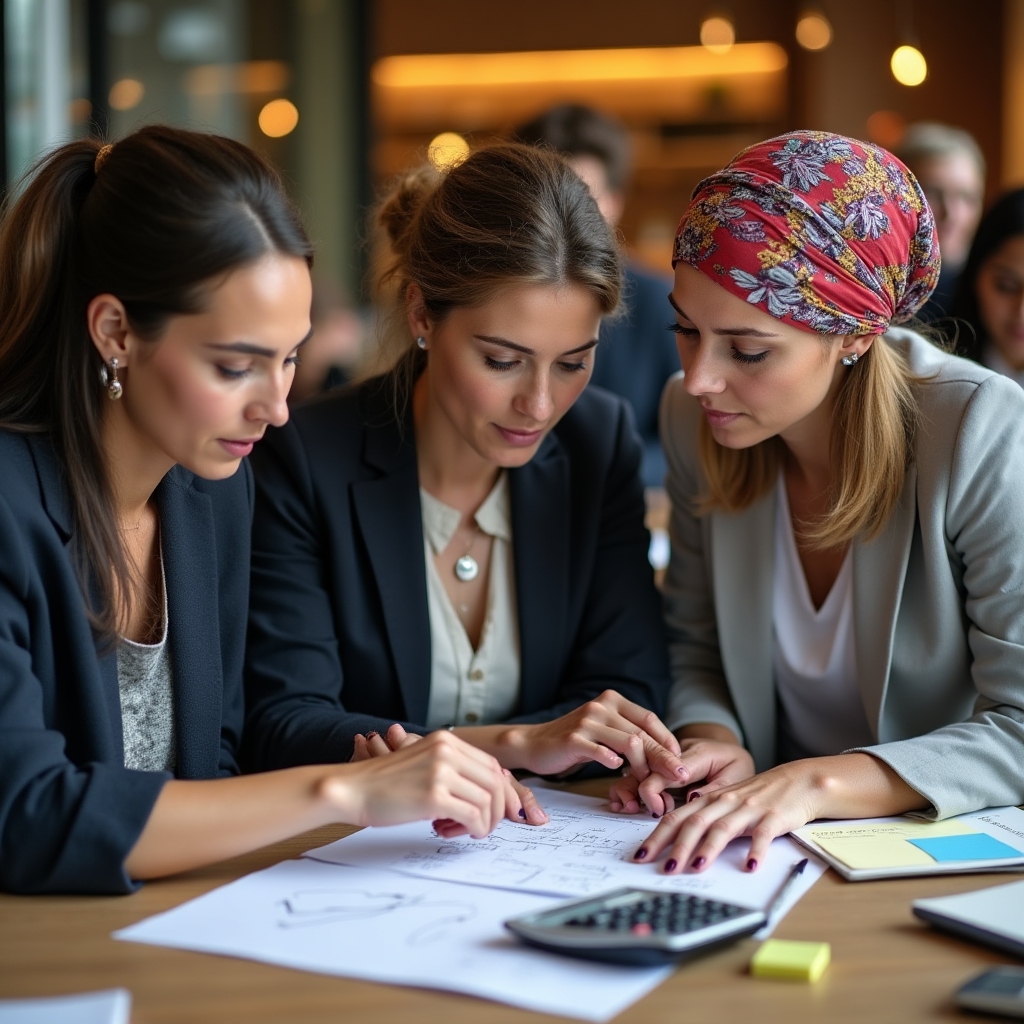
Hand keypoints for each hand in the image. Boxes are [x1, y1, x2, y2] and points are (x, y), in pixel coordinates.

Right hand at [321, 730, 505, 837]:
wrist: (352, 789)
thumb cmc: (384, 783)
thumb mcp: (423, 763)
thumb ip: (452, 769)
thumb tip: (486, 792)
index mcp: (445, 740)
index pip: (491, 765)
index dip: (502, 791)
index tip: (502, 810)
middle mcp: (447, 751)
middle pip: (495, 781)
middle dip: (498, 809)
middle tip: (487, 825)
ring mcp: (441, 772)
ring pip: (487, 801)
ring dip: (484, 822)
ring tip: (468, 831)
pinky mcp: (434, 796)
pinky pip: (473, 815)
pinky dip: (474, 829)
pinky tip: (460, 833)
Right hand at [501, 691, 685, 781]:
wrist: (535, 743)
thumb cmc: (576, 742)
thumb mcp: (605, 733)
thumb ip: (629, 737)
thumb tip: (665, 756)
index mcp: (613, 701)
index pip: (649, 720)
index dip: (668, 741)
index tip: (680, 761)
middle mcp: (601, 706)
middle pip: (642, 734)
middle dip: (664, 758)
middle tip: (679, 776)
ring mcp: (587, 721)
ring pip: (628, 742)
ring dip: (643, 767)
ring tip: (649, 784)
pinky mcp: (573, 738)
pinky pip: (600, 751)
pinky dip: (613, 762)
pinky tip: (619, 771)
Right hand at [610, 736, 755, 814]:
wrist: (731, 749)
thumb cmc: (735, 764)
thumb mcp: (737, 775)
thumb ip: (714, 788)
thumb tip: (690, 799)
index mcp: (696, 754)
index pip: (666, 769)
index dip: (654, 791)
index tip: (657, 811)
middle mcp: (674, 752)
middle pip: (644, 766)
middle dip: (634, 790)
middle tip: (636, 810)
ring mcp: (663, 758)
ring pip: (636, 769)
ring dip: (629, 789)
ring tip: (627, 807)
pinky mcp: (659, 766)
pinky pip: (638, 774)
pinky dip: (629, 788)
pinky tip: (625, 803)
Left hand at [632, 753, 926, 873]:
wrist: (800, 782)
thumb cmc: (760, 797)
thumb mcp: (727, 803)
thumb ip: (705, 818)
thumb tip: (676, 843)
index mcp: (711, 800)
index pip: (677, 816)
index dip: (657, 835)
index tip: (641, 855)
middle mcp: (726, 802)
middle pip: (694, 822)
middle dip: (675, 846)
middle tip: (662, 867)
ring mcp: (750, 809)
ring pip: (723, 827)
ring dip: (708, 849)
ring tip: (696, 868)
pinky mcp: (775, 817)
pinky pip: (764, 834)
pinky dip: (757, 850)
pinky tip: (750, 867)